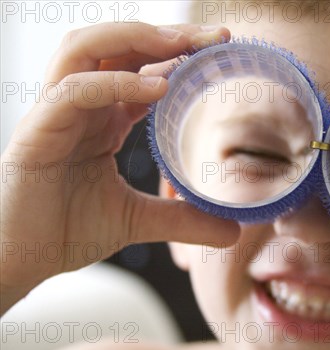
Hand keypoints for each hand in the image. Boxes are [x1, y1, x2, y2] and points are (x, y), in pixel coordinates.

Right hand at [0, 22, 239, 313]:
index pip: (141, 69)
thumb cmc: (65, 231)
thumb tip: (234, 232)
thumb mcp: (139, 220)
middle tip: (215, 36)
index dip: (179, 56)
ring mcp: (56, 112)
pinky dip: (113, 82)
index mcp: (102, 118)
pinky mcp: (38, 129)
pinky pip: (73, 90)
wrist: (18, 260)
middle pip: (117, 45)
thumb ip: (184, 220)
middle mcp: (80, 106)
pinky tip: (156, 88)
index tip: (222, 52)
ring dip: (137, 39)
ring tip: (185, 46)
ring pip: (85, 47)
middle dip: (167, 34)